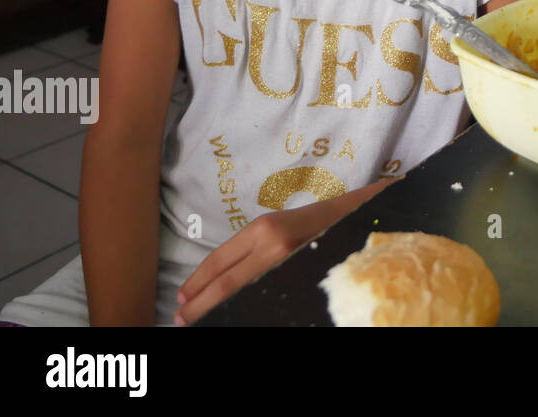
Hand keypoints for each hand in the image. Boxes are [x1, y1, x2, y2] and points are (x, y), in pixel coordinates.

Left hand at [174, 200, 338, 324]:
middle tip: (181, 319)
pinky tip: (236, 313)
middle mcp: (272, 244)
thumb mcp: (278, 226)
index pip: (218, 261)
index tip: (181, 298)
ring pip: (242, 292)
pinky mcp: (302, 274)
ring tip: (201, 320)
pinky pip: (265, 295)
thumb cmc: (315, 221)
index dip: (196, 283)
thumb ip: (253, 247)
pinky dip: (245, 307)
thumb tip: (220, 278)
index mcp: (262, 228)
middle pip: (226, 282)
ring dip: (218, 308)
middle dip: (200, 303)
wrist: (356, 217)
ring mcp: (288, 262)